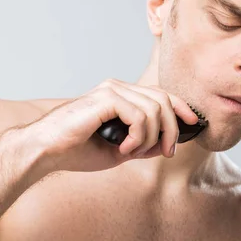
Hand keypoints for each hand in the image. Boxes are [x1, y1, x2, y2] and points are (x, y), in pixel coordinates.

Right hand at [27, 79, 198, 172]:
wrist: (47, 151)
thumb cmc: (77, 150)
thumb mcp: (120, 150)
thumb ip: (143, 144)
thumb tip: (167, 144)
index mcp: (121, 96)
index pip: (160, 94)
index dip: (181, 107)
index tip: (193, 124)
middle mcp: (118, 87)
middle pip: (164, 99)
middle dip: (172, 128)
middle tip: (167, 152)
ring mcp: (112, 90)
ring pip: (155, 109)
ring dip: (151, 137)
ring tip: (133, 152)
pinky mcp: (106, 97)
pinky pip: (140, 115)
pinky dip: (138, 136)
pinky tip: (124, 147)